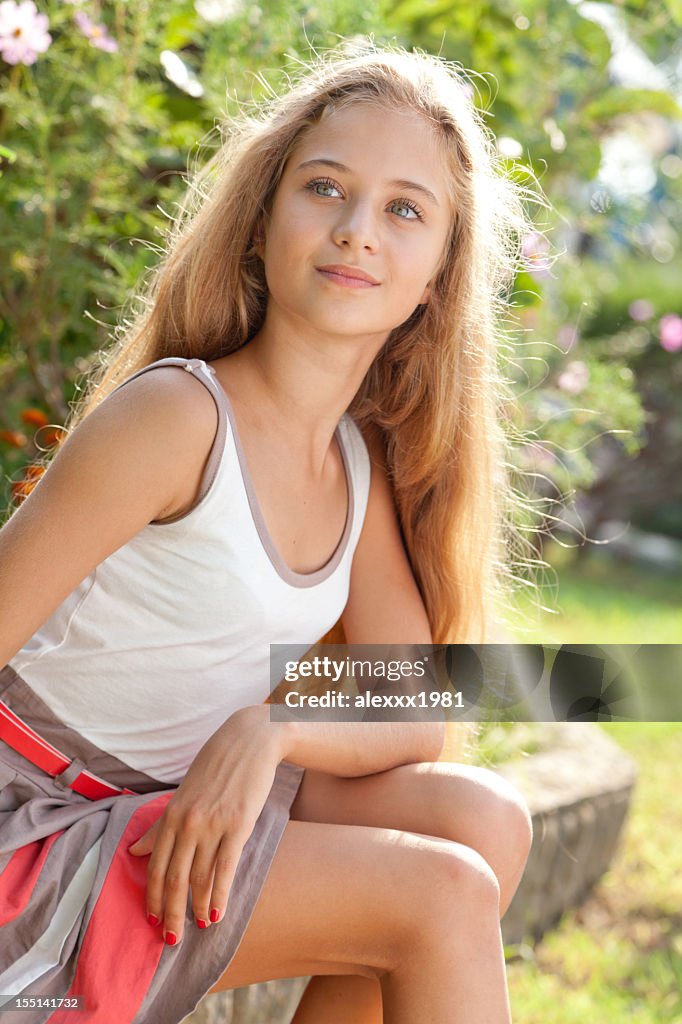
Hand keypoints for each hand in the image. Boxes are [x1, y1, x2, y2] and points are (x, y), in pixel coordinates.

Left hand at [128, 705, 281, 944]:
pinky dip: (221, 895)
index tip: (151, 919)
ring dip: (198, 908)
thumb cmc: (216, 765)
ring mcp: (214, 824)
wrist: (251, 740)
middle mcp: (189, 822)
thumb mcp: (184, 792)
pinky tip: (218, 913)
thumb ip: (161, 825)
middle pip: (174, 878)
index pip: (155, 865)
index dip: (151, 896)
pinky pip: (226, 869)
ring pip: (201, 878)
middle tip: (169, 939)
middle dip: (170, 913)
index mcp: (172, 814)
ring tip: (197, 927)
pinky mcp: (239, 825)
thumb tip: (134, 851)